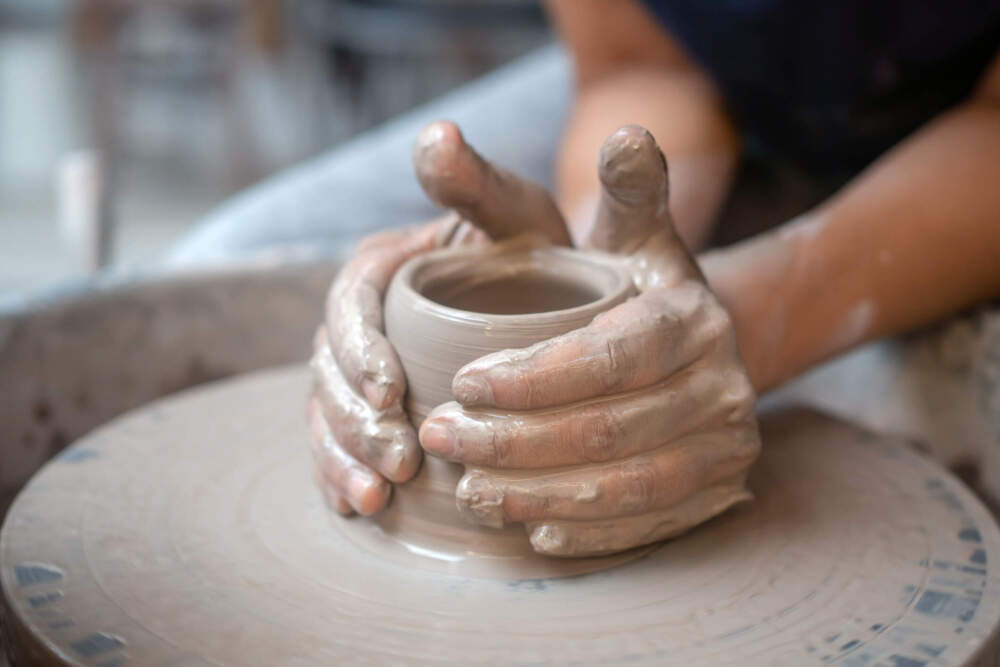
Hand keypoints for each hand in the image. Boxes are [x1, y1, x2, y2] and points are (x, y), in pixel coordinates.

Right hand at [309, 121, 572, 515]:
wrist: (552, 295)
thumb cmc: (536, 254)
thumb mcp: (515, 213)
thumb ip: (475, 183)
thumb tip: (436, 134)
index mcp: (385, 267)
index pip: (351, 304)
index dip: (361, 350)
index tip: (394, 393)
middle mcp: (362, 317)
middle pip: (331, 368)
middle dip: (355, 418)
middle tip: (397, 461)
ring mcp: (361, 366)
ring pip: (327, 410)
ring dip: (344, 455)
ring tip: (377, 497)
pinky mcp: (371, 407)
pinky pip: (338, 440)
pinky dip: (342, 472)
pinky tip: (360, 507)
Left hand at [419, 126, 760, 555]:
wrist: (694, 341)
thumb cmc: (636, 284)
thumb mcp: (629, 229)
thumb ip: (623, 187)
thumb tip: (628, 130)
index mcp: (691, 315)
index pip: (606, 356)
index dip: (530, 378)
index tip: (460, 386)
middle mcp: (725, 381)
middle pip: (610, 429)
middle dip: (514, 442)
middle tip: (442, 441)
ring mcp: (731, 442)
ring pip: (629, 487)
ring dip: (541, 495)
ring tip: (471, 491)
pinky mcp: (722, 488)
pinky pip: (654, 524)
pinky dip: (591, 535)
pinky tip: (533, 532)